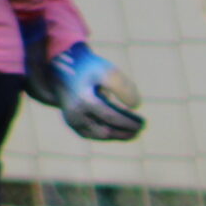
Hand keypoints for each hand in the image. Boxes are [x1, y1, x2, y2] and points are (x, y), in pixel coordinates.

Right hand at [23, 25, 144, 142]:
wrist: (62, 70)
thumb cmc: (89, 70)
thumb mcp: (107, 71)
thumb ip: (123, 86)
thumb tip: (135, 106)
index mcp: (83, 100)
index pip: (110, 117)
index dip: (128, 122)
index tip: (143, 122)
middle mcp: (75, 114)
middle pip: (105, 130)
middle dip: (125, 131)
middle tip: (141, 128)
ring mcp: (72, 121)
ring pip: (99, 135)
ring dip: (118, 135)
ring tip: (135, 132)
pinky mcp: (73, 124)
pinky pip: (93, 134)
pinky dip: (109, 133)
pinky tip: (122, 131)